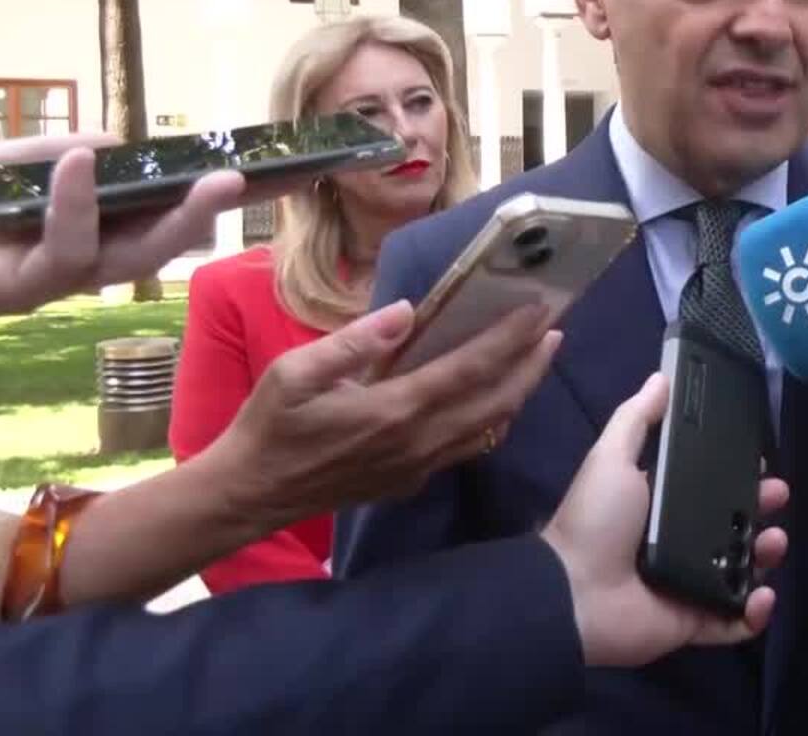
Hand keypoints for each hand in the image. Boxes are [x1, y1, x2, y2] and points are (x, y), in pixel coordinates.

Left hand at [0, 136, 256, 330]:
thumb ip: (32, 156)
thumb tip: (110, 144)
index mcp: (57, 230)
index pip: (140, 214)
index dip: (192, 196)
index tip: (247, 169)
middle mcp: (56, 261)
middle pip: (152, 245)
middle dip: (206, 216)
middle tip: (254, 181)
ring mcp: (35, 282)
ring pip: (125, 262)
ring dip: (177, 224)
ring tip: (216, 182)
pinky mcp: (5, 295)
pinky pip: (58, 257)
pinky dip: (74, 207)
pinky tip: (84, 164)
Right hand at [200, 299, 561, 531]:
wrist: (251, 494)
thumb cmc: (269, 426)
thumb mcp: (295, 373)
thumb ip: (353, 342)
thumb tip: (405, 312)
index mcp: (395, 409)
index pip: (470, 369)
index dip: (510, 340)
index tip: (539, 312)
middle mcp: (419, 442)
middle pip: (496, 402)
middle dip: (531, 366)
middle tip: (555, 331)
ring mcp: (418, 467)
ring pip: (488, 429)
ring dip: (518, 393)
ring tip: (536, 360)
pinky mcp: (410, 481)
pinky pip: (466, 449)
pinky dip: (492, 422)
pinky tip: (495, 403)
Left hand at [542, 371, 790, 667]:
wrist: (572, 593)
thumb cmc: (595, 521)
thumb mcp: (611, 457)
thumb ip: (637, 418)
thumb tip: (661, 376)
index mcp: (663, 506)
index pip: (713, 487)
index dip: (740, 475)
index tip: (763, 462)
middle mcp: (681, 543)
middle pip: (736, 526)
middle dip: (763, 510)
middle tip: (777, 497)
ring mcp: (690, 585)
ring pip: (743, 570)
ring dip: (766, 556)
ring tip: (774, 541)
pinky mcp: (694, 621)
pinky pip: (734, 623)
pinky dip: (754, 613)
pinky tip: (763, 594)